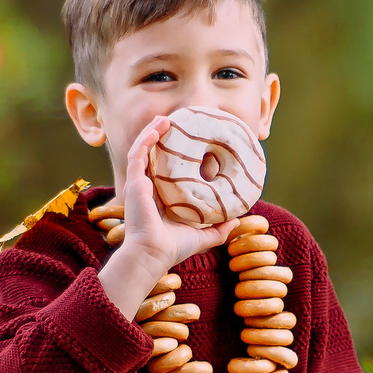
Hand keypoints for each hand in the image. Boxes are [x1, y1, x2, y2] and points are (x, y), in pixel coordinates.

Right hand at [98, 113, 235, 316]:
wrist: (153, 254)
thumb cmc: (173, 247)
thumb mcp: (203, 235)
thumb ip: (219, 229)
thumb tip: (238, 221)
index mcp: (158, 196)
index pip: (163, 167)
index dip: (172, 152)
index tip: (187, 139)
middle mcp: (146, 187)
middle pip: (152, 153)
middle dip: (161, 135)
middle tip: (176, 121)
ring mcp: (138, 183)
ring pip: (143, 148)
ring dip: (153, 130)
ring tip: (167, 117)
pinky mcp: (134, 182)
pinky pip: (138, 153)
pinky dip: (147, 138)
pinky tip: (158, 127)